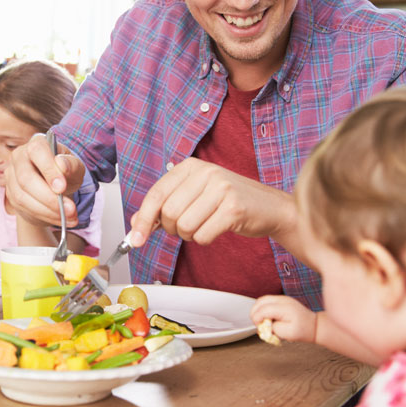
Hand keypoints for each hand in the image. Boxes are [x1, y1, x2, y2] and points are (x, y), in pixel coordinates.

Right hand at [3, 132, 85, 227]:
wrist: (55, 186)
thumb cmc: (65, 172)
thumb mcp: (75, 167)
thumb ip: (71, 165)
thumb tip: (61, 164)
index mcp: (36, 144)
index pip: (37, 152)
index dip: (48, 169)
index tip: (62, 187)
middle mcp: (19, 157)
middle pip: (25, 178)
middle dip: (48, 198)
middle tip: (70, 210)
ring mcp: (11, 176)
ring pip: (22, 197)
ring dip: (48, 211)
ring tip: (69, 217)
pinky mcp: (10, 193)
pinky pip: (24, 208)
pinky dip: (44, 216)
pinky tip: (59, 218)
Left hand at [128, 157, 296, 247]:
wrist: (271, 207)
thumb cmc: (229, 201)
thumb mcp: (194, 196)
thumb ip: (164, 207)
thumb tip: (136, 224)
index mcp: (191, 166)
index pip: (156, 194)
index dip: (143, 219)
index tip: (135, 238)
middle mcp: (206, 173)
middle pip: (169, 213)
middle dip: (173, 229)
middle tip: (186, 227)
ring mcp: (221, 189)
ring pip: (185, 226)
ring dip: (190, 236)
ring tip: (204, 226)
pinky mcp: (234, 208)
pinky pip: (203, 235)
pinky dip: (204, 240)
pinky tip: (216, 229)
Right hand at [251, 294, 317, 343]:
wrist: (314, 326)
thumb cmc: (303, 330)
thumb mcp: (288, 334)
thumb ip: (274, 329)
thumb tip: (265, 325)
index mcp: (285, 308)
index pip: (264, 309)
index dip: (257, 318)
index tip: (258, 327)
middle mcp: (282, 300)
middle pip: (260, 301)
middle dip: (255, 313)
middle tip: (258, 324)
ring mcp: (282, 298)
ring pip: (262, 299)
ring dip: (257, 309)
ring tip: (261, 320)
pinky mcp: (281, 300)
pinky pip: (267, 300)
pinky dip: (262, 308)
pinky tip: (266, 317)